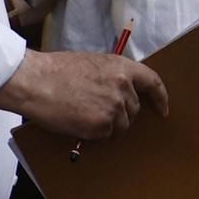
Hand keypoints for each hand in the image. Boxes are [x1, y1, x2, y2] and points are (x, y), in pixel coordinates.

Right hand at [0, 48, 169, 139]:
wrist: (35, 81)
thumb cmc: (57, 70)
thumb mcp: (93, 63)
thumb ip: (112, 75)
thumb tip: (122, 91)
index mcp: (122, 68)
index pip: (153, 83)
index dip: (161, 98)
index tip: (163, 109)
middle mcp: (123, 88)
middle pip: (134, 110)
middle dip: (123, 115)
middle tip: (102, 113)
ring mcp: (113, 108)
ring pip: (121, 126)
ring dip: (109, 126)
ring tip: (86, 117)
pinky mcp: (100, 126)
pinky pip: (105, 136)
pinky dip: (95, 134)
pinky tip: (79, 123)